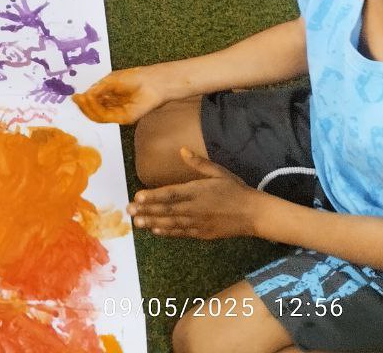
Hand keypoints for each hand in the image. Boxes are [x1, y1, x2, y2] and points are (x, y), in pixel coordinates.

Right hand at [72, 65, 172, 124]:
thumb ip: (96, 90)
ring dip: (87, 108)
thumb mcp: (110, 81)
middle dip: (83, 106)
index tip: (74, 97)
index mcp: (110, 99)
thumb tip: (80, 97)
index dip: (83, 101)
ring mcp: (118, 114)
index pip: (93, 104)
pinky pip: (105, 117)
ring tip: (82, 99)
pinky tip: (91, 100)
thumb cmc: (134, 78)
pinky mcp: (123, 118)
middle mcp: (112, 108)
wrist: (153, 82)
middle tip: (76, 99)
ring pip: (97, 116)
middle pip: (93, 112)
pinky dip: (95, 109)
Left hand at [128, 149, 260, 239]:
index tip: (137, 196)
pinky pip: (181, 233)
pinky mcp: (202, 234)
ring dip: (153, 222)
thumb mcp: (218, 172)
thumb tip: (182, 150)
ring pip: (171, 223)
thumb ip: (198, 163)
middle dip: (146, 210)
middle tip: (129, 211)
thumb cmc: (235, 189)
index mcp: (197, 191)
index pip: (171, 194)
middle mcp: (195, 208)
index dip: (153, 196)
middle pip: (167, 210)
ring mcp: (198, 223)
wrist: (253, 214)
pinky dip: (168, 232)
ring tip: (137, 223)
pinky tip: (156, 230)